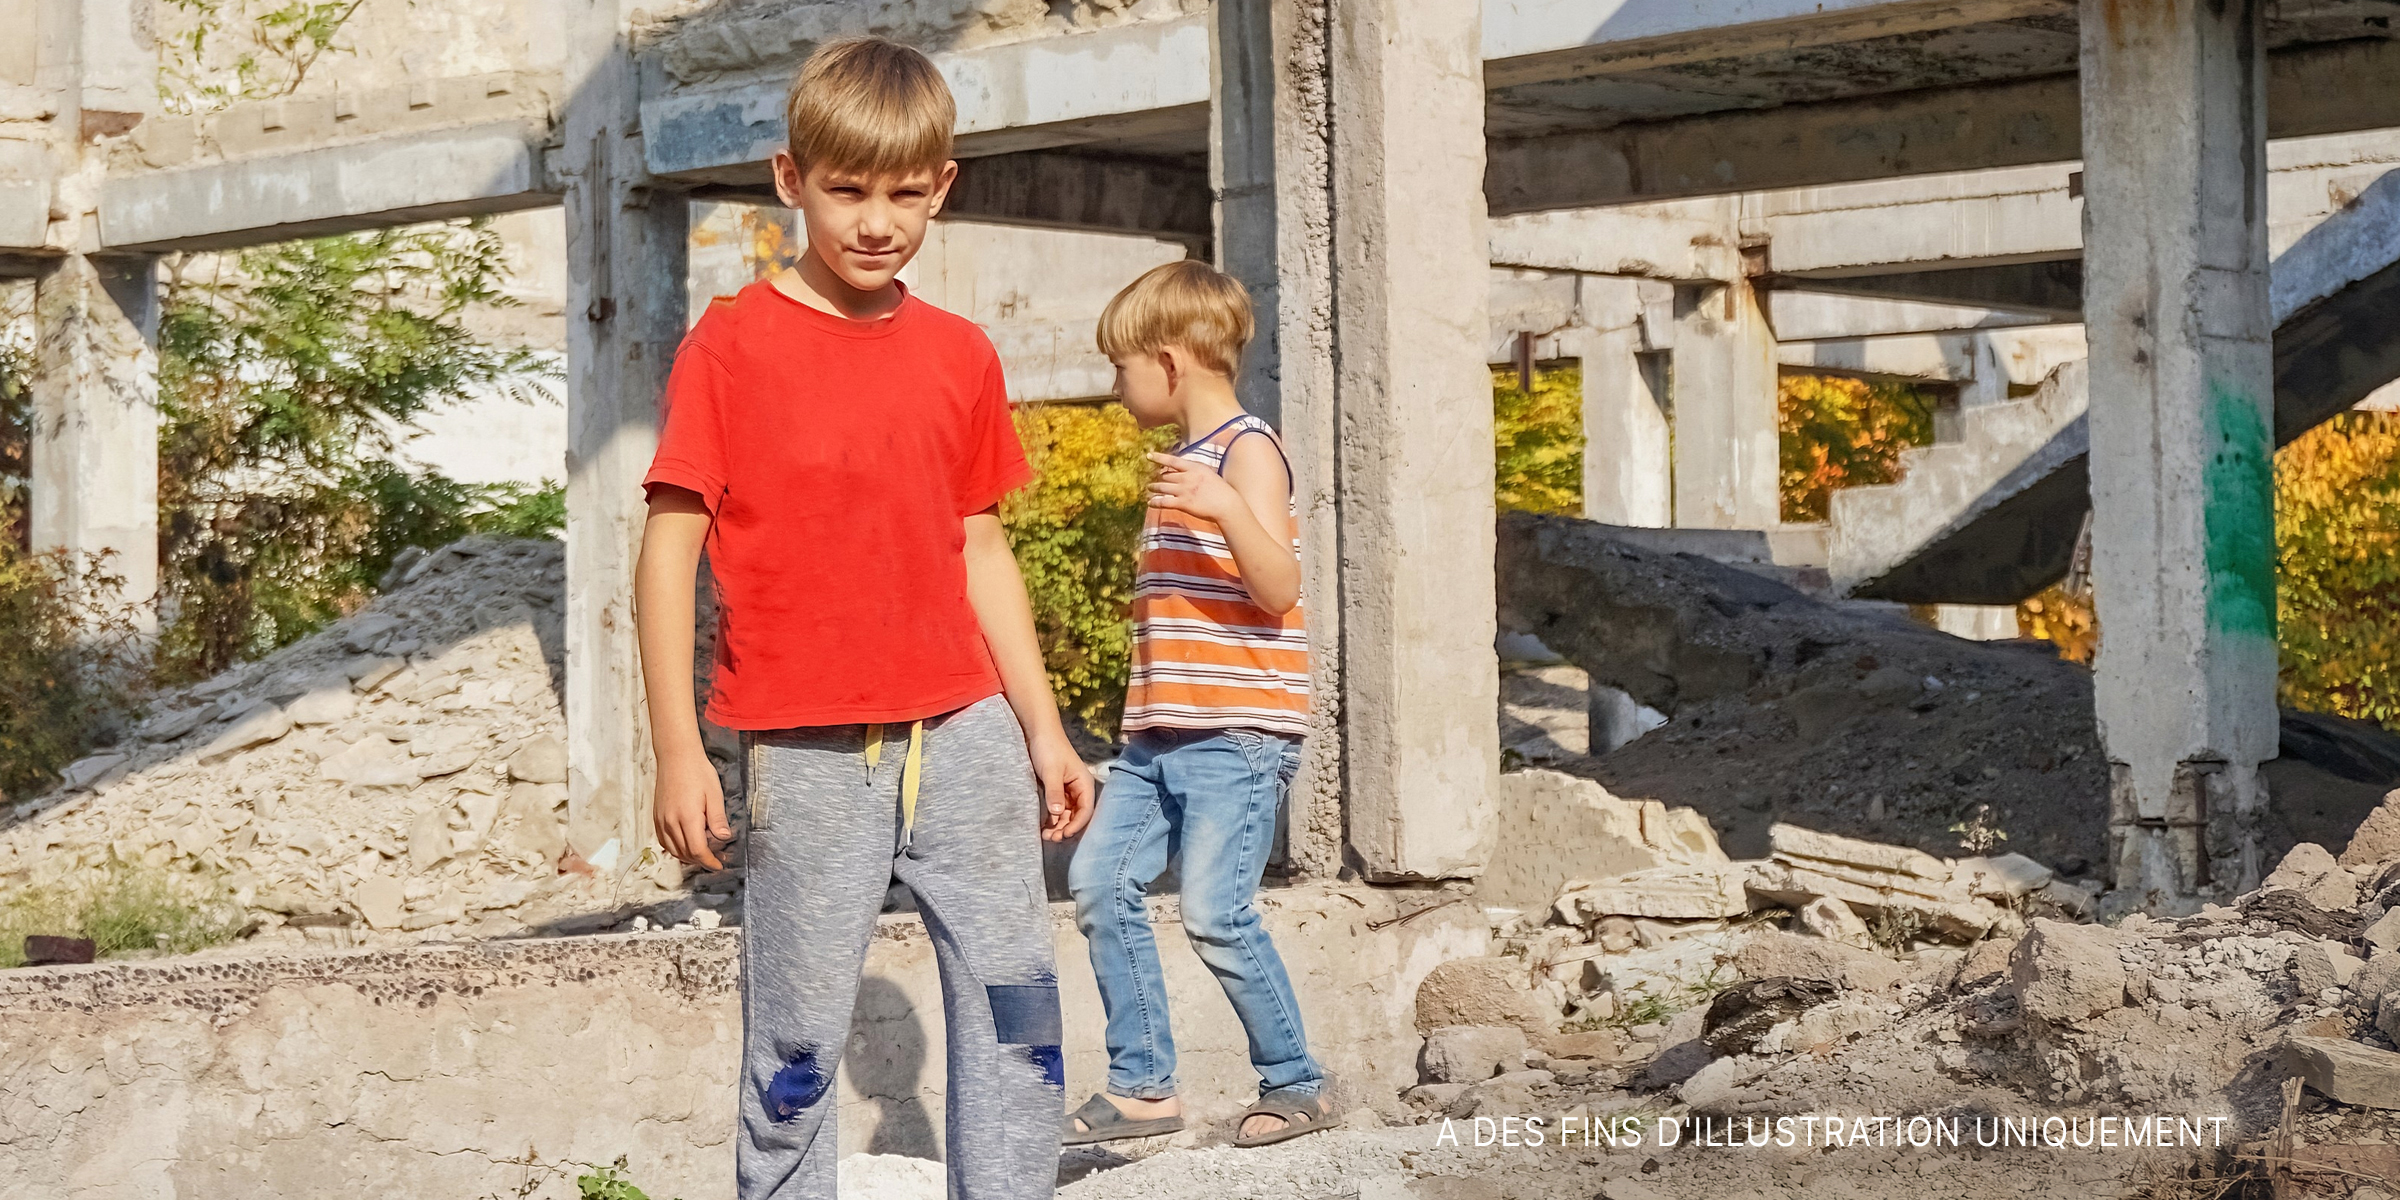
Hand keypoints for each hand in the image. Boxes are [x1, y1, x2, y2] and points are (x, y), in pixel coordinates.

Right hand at [653, 746, 731, 869]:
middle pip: (685, 853)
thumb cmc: (697, 772)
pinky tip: (686, 845)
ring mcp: (661, 820)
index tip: (719, 865)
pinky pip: (664, 841)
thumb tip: (724, 838)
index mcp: (687, 817)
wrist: (676, 756)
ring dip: (688, 857)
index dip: (709, 862)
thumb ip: (718, 818)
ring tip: (703, 854)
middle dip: (701, 860)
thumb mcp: (715, 794)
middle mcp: (670, 822)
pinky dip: (675, 849)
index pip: (697, 850)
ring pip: (673, 850)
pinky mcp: (656, 817)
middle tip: (716, 859)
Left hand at [1029, 732, 1095, 841]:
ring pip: (1067, 815)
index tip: (1064, 834)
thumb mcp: (1052, 771)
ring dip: (1058, 826)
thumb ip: (1055, 792)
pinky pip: (1057, 810)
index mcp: (1084, 783)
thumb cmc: (1049, 748)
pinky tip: (1043, 826)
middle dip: (1066, 828)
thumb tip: (1058, 814)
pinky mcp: (1056, 791)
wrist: (1038, 732)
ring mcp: (1067, 791)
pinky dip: (1052, 819)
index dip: (1077, 825)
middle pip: (1077, 815)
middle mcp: (1079, 789)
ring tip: (1046, 835)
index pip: (1086, 810)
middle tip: (1051, 838)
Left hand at [1146, 452, 1244, 523]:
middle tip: (1152, 479)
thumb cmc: (1221, 491)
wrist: (1227, 505)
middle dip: (1157, 477)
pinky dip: (1155, 502)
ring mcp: (1184, 490)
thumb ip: (1195, 471)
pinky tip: (1150, 503)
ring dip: (1154, 487)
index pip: (1173, 460)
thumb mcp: (1208, 474)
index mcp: (1195, 468)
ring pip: (1162, 487)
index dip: (1159, 457)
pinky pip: (1164, 501)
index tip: (1148, 455)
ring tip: (1149, 488)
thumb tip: (1183, 471)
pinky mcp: (1183, 503)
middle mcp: (1187, 477)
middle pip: (1166, 475)